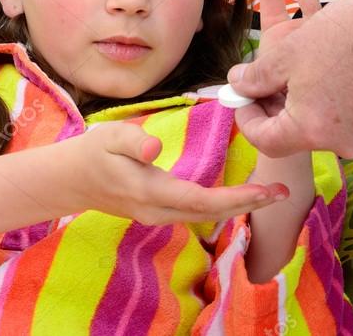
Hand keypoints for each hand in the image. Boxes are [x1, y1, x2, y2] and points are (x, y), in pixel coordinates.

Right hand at [61, 121, 286, 224]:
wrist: (69, 180)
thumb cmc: (91, 152)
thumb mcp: (108, 137)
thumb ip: (132, 141)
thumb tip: (154, 148)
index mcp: (150, 192)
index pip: (201, 200)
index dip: (237, 197)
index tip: (265, 190)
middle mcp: (158, 211)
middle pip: (211, 214)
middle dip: (248, 203)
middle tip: (282, 193)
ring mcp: (158, 216)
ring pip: (205, 216)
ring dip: (238, 205)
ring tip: (269, 193)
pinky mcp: (158, 213)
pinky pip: (197, 213)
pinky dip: (222, 205)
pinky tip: (240, 195)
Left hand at [230, 0, 352, 158]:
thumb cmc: (345, 33)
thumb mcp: (288, 52)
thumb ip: (256, 76)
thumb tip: (237, 85)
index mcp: (311, 130)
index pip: (264, 142)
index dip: (246, 118)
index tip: (242, 96)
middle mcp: (342, 145)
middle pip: (294, 135)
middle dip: (275, 108)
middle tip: (266, 80)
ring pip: (322, 127)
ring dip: (304, 104)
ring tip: (299, 72)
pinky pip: (349, 121)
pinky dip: (333, 103)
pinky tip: (331, 74)